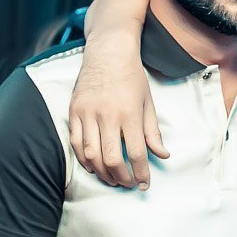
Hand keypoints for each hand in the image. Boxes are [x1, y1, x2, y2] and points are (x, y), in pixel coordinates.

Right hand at [68, 43, 167, 187]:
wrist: (108, 52)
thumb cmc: (131, 77)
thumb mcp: (148, 103)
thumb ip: (153, 132)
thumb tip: (162, 155)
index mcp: (129, 113)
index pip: (136, 153)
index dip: (140, 173)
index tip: (144, 184)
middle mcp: (107, 115)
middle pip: (111, 159)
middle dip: (121, 178)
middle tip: (127, 184)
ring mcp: (87, 113)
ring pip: (91, 154)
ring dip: (102, 172)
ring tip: (112, 179)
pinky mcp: (73, 111)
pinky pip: (75, 143)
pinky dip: (84, 159)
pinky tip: (93, 166)